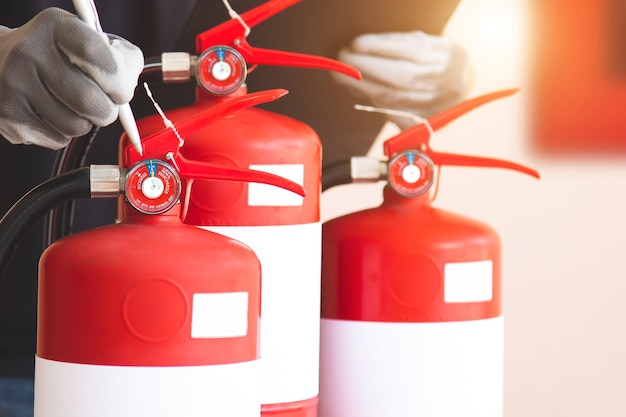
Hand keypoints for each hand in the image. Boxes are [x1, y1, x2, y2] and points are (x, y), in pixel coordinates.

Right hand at [0, 8, 143, 148]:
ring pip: (75, 125)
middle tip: (105, 107)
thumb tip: (129, 84)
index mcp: (56, 27)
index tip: (122, 91)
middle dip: (108, 111)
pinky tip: (55, 114)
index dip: (117, 78)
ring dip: (86, 124)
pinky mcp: (9, 115)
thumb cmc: (58, 54)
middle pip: (88, 99)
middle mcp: (29, 51)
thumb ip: (119, 56)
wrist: (1, 61)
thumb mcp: (87, 39)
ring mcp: (14, 84)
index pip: (93, 50)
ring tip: (76, 108)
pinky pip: (58, 139)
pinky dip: (66, 133)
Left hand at [332, 30, 469, 128]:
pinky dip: (370, 100)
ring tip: (343, 76)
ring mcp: (433, 104)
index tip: (357, 44)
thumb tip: (361, 49)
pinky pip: (390, 111)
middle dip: (366, 67)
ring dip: (361, 86)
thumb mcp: (427, 43)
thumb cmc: (437, 60)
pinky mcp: (423, 121)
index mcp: (445, 55)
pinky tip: (357, 90)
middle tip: (343, 60)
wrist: (461, 86)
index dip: (381, 47)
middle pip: (400, 76)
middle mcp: (442, 81)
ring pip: (392, 97)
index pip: (410, 49)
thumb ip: (399, 45)